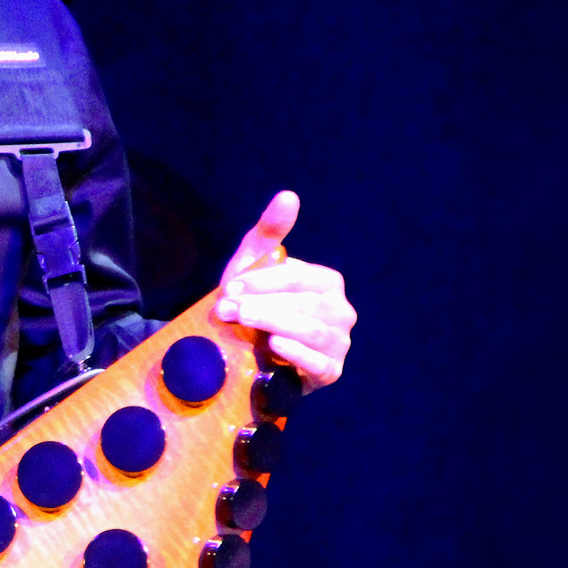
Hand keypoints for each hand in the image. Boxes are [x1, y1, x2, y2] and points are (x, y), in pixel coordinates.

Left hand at [215, 190, 354, 391]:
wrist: (245, 352)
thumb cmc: (254, 303)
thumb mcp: (253, 266)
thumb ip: (270, 231)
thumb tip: (288, 195)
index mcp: (327, 282)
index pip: (299, 277)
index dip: (262, 281)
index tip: (229, 288)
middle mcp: (341, 311)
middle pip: (304, 304)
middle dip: (262, 304)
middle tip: (226, 309)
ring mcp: (338, 343)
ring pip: (312, 330)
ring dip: (272, 324)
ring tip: (243, 321)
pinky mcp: (329, 372)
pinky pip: (319, 362)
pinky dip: (296, 352)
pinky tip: (273, 345)